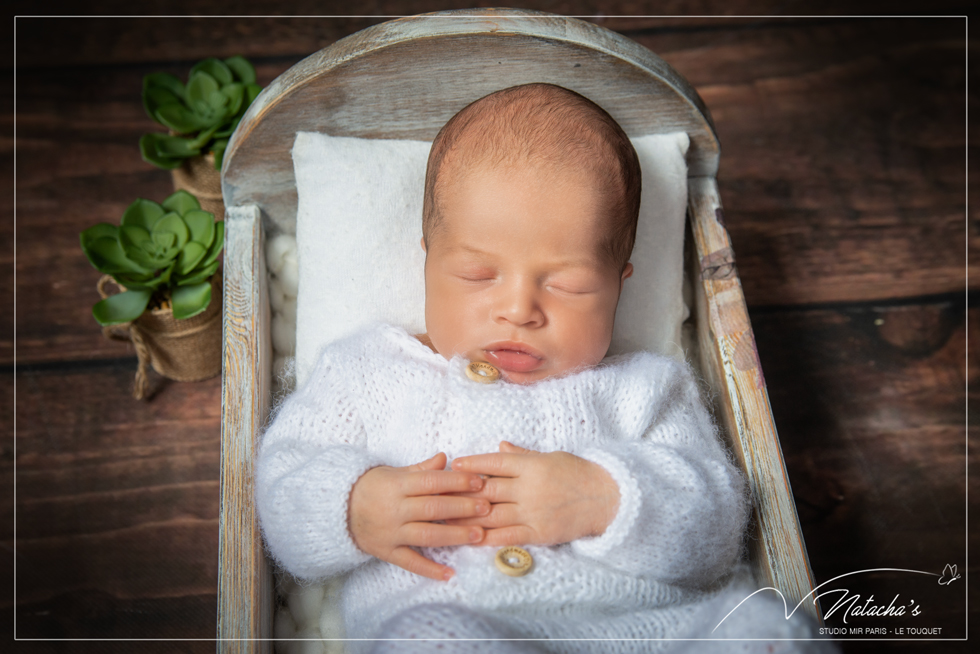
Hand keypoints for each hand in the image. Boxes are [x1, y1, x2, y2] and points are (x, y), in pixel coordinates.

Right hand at [348, 452, 489, 580]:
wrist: (339, 509)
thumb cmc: (373, 487)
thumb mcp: (395, 473)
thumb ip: (421, 469)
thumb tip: (446, 458)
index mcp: (398, 485)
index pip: (431, 483)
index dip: (457, 482)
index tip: (479, 483)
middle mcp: (395, 509)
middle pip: (433, 509)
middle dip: (462, 508)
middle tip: (487, 508)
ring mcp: (391, 532)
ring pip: (426, 535)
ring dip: (454, 536)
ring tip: (479, 535)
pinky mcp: (387, 551)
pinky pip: (410, 562)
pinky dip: (429, 569)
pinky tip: (449, 574)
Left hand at [446, 441, 619, 546]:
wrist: (606, 498)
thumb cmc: (578, 473)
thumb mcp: (550, 457)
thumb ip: (522, 455)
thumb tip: (499, 446)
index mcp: (531, 465)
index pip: (494, 463)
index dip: (471, 464)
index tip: (453, 465)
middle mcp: (529, 488)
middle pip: (487, 490)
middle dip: (461, 492)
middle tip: (439, 494)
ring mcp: (533, 512)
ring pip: (492, 515)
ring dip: (467, 517)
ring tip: (446, 518)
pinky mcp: (539, 533)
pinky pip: (508, 536)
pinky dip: (488, 538)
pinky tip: (471, 538)